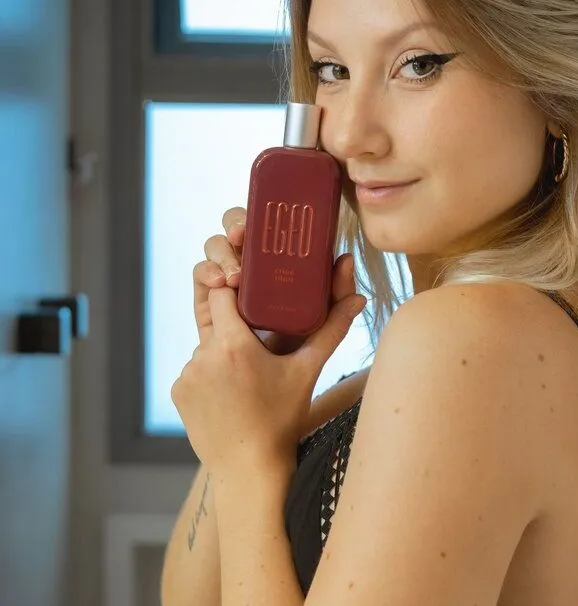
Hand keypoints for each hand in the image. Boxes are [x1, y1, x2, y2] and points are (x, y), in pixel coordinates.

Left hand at [172, 275, 366, 475]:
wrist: (250, 469)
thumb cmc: (282, 421)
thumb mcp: (307, 372)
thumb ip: (331, 329)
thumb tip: (359, 298)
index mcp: (233, 344)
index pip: (224, 292)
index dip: (237, 288)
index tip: (252, 293)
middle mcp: (203, 354)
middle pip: (216, 320)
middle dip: (236, 327)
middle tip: (258, 344)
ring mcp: (187, 374)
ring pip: (207, 347)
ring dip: (224, 354)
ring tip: (248, 379)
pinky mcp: (177, 392)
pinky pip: (195, 371)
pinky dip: (211, 376)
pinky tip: (231, 395)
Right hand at [193, 207, 360, 355]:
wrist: (269, 391)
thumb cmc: (298, 355)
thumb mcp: (320, 327)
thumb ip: (336, 299)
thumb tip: (347, 260)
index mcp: (281, 264)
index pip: (268, 227)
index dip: (263, 214)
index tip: (264, 217)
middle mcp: (253, 267)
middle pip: (238, 229)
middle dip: (236, 223)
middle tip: (242, 234)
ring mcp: (228, 283)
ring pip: (216, 248)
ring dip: (221, 252)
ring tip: (234, 276)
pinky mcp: (209, 303)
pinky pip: (201, 277)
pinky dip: (205, 273)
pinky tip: (218, 284)